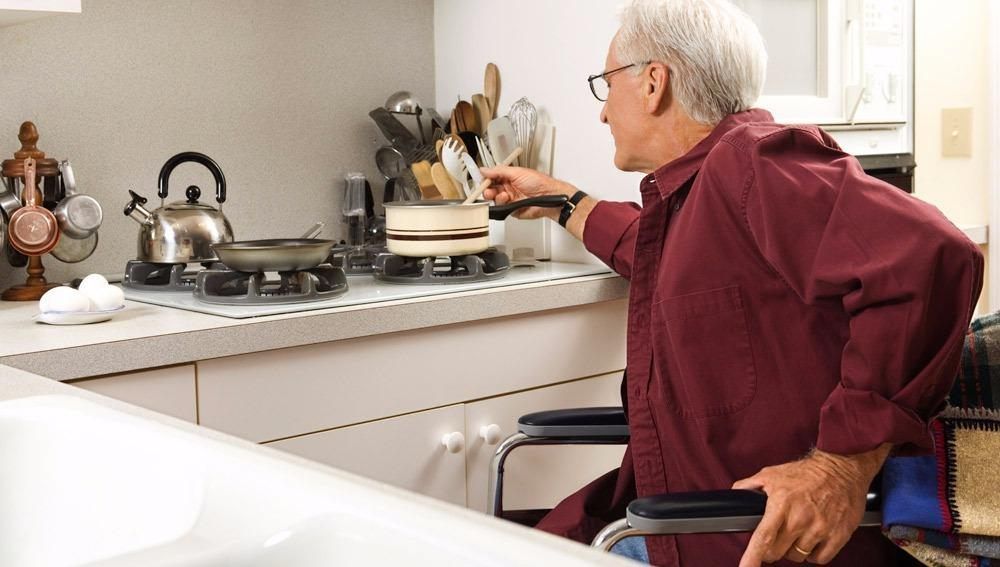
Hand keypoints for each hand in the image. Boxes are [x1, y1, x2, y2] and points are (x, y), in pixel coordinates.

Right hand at [479, 165, 576, 219]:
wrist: (549, 197)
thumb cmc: (539, 183)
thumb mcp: (517, 172)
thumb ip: (499, 171)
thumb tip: (485, 169)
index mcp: (508, 177)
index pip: (492, 177)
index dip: (485, 178)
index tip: (479, 178)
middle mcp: (508, 187)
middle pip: (490, 189)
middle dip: (487, 189)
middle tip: (487, 189)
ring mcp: (509, 199)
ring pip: (494, 199)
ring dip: (496, 196)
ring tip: (503, 194)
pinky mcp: (511, 209)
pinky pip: (501, 209)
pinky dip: (502, 204)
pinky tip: (507, 200)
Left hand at [733, 445, 889, 565]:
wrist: (842, 467)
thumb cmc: (807, 472)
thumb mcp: (771, 474)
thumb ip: (749, 486)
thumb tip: (735, 495)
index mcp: (781, 504)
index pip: (763, 538)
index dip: (752, 557)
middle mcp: (800, 519)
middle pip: (777, 552)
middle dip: (772, 548)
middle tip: (777, 535)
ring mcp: (820, 529)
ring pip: (797, 556)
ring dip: (794, 549)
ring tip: (798, 532)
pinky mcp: (838, 535)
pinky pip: (820, 559)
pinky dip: (814, 553)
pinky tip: (813, 538)